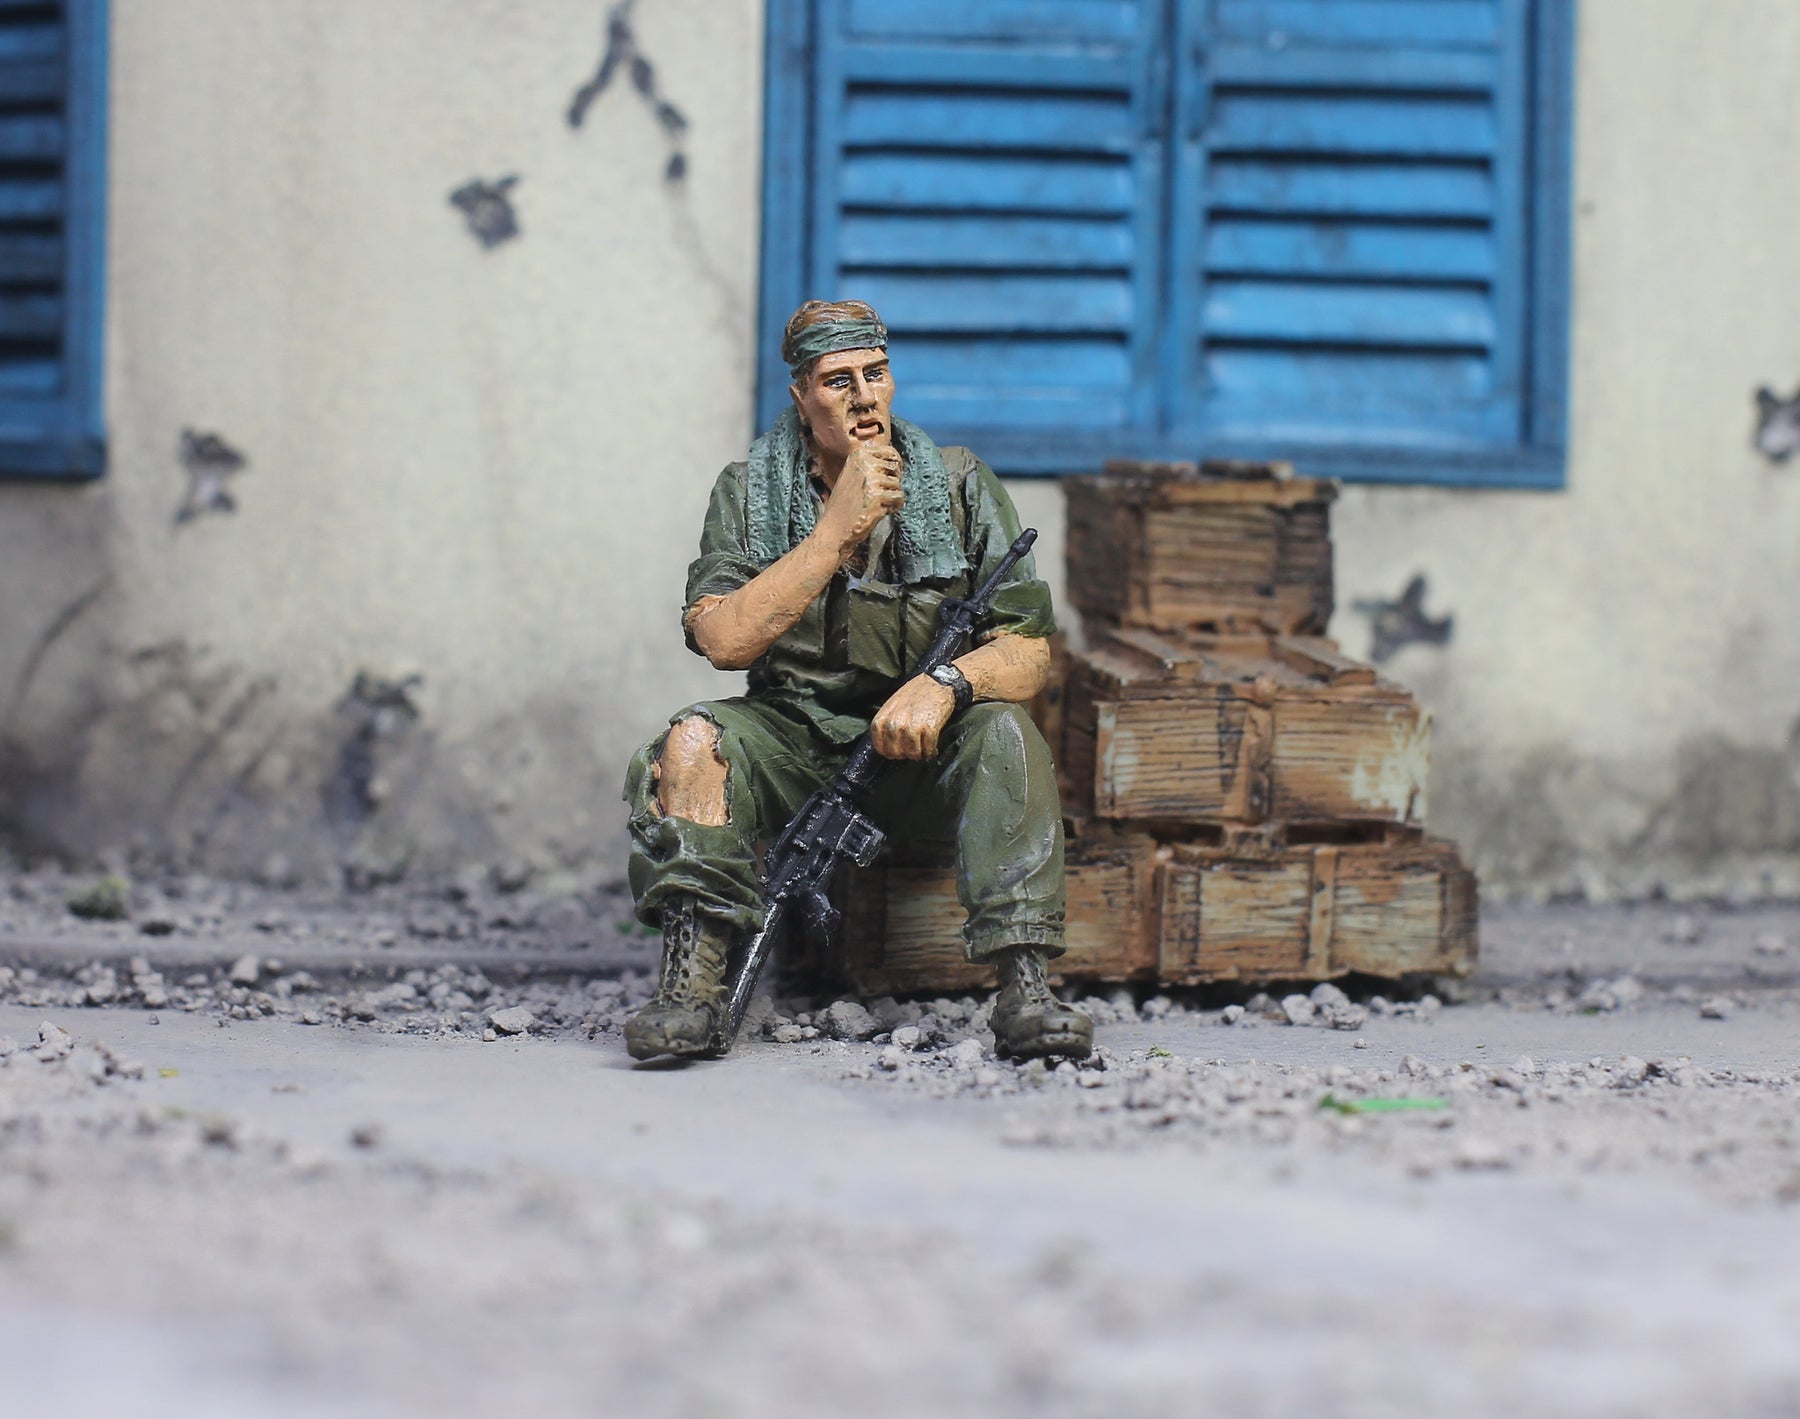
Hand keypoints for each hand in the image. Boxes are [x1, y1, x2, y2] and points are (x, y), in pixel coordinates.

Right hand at [817, 444, 903, 558]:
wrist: (834, 528)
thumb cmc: (845, 504)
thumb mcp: (854, 474)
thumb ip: (872, 465)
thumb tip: (897, 462)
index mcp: (859, 454)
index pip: (890, 452)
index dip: (895, 466)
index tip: (889, 478)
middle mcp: (865, 463)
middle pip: (896, 469)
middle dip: (892, 483)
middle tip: (878, 495)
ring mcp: (871, 479)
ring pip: (898, 485)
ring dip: (891, 498)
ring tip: (875, 505)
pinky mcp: (878, 496)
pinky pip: (899, 498)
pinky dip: (893, 507)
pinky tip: (879, 511)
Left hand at [871, 674, 955, 759]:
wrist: (938, 682)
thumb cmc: (915, 693)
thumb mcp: (893, 706)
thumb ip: (887, 724)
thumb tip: (888, 744)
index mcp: (882, 719)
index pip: (880, 748)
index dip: (891, 752)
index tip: (900, 750)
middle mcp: (894, 724)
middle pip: (896, 753)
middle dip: (906, 753)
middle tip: (914, 748)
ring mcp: (911, 727)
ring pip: (913, 754)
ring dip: (920, 754)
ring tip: (924, 747)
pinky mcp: (929, 729)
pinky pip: (928, 751)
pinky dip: (931, 752)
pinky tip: (933, 748)